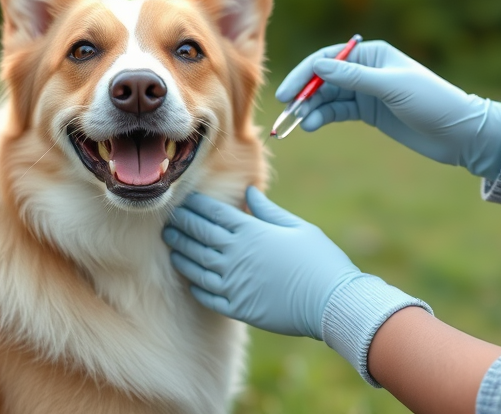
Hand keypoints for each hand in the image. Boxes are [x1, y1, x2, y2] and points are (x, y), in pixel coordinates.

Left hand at [163, 187, 361, 339]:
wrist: (331, 302)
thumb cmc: (319, 259)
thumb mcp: (297, 227)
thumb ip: (267, 211)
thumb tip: (248, 192)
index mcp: (250, 231)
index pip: (212, 214)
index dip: (195, 206)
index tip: (184, 201)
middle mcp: (235, 255)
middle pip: (198, 236)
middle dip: (181, 226)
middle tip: (168, 222)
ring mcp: (233, 283)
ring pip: (196, 266)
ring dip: (181, 254)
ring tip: (172, 247)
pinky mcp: (237, 308)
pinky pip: (207, 296)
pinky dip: (196, 286)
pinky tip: (191, 281)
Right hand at [276, 40, 500, 179]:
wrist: (459, 134)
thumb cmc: (432, 102)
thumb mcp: (391, 87)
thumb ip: (353, 76)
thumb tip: (318, 64)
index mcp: (372, 53)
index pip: (328, 58)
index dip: (305, 74)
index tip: (287, 92)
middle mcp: (366, 69)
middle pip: (324, 78)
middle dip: (305, 93)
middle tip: (288, 111)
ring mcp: (366, 92)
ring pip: (328, 98)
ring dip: (312, 109)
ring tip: (303, 124)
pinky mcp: (368, 113)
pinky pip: (338, 112)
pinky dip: (323, 118)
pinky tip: (312, 126)